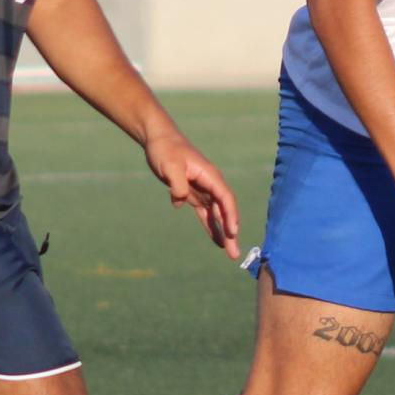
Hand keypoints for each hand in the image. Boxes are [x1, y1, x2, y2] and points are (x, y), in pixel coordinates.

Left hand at [145, 131, 240, 258]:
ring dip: (224, 233)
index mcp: (209, 175)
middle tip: (235, 254)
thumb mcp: (169, 166)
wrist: (159, 140)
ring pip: (217, 215)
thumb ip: (177, 185)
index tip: (233, 232)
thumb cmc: (165, 150)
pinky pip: (205, 214)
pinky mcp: (193, 194)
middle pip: (224, 211)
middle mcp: (210, 184)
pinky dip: (211, 227)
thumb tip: (180, 202)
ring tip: (231, 253)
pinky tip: (217, 241)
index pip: (224, 198)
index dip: (230, 215)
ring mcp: (203, 190)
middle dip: (231, 232)